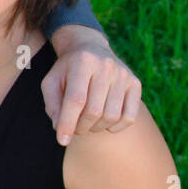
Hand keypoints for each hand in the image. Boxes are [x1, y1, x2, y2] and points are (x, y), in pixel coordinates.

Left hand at [41, 26, 142, 144]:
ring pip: (111, 116)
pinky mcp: (135, 84)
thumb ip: (52, 105)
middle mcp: (106, 66)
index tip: (61, 140)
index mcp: (82, 62)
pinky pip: (129, 117)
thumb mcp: (51, 82)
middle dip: (81, 127)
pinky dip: (115, 127)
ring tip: (86, 123)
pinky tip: (103, 122)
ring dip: (96, 128)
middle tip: (74, 128)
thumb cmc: (67, 70)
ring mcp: (124, 75)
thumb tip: (60, 129)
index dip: (68, 122)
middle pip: (94, 110)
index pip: (75, 99)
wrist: (90, 48)